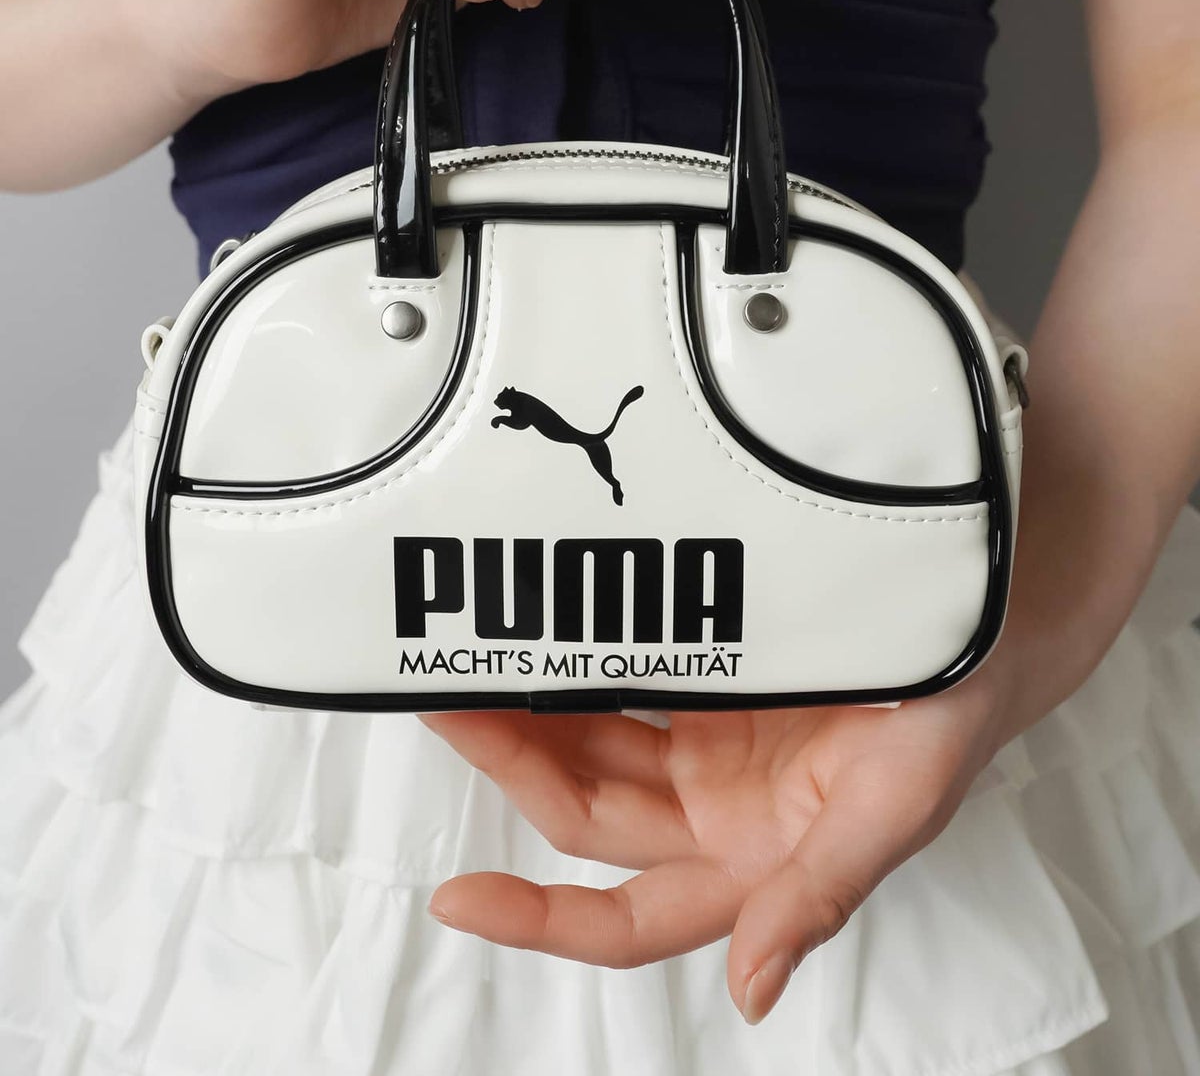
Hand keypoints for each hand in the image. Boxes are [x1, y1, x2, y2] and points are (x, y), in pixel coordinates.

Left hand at [420, 666, 1012, 1024]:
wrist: (982, 627)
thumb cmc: (951, 722)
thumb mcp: (896, 809)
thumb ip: (821, 893)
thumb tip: (754, 989)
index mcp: (754, 866)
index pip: (626, 915)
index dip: (541, 918)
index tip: (458, 898)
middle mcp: (716, 814)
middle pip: (588, 810)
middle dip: (515, 766)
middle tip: (451, 704)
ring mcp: (705, 744)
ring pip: (590, 741)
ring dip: (529, 712)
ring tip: (468, 665)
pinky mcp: (708, 677)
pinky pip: (621, 675)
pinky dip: (575, 660)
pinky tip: (538, 628)